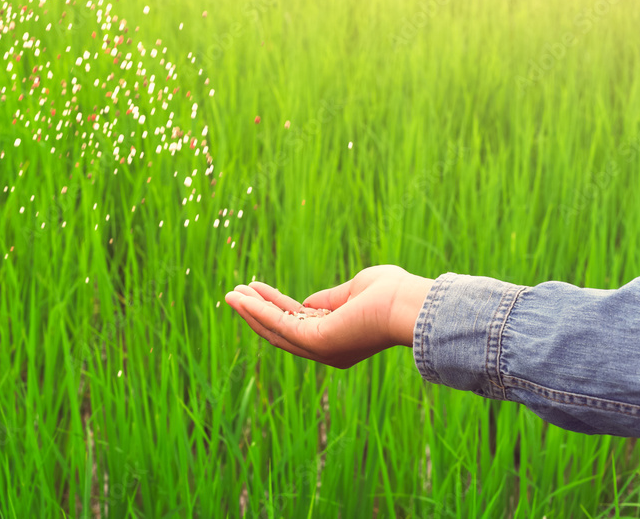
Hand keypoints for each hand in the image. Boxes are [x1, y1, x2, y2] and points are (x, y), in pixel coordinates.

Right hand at [224, 265, 433, 368]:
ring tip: (230, 294)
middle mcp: (327, 350)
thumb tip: (307, 302)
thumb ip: (330, 298)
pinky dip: (259, 311)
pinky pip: (280, 325)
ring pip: (276, 330)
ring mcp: (321, 348)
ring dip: (251, 311)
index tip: (255, 289)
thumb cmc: (391, 294)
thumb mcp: (354, 290)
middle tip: (234, 294)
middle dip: (256, 312)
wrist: (409, 305)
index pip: (298, 323)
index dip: (274, 306)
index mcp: (338, 338)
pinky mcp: (316, 342)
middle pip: (281, 331)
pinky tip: (244, 297)